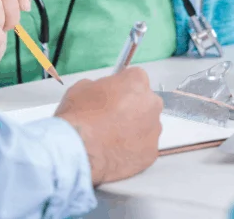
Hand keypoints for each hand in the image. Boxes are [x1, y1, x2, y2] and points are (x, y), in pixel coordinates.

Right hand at [56, 68, 162, 184]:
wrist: (79, 151)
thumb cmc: (79, 115)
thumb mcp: (82, 87)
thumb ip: (100, 87)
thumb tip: (103, 95)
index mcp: (137, 81)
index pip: (134, 79)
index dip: (122, 89)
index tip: (112, 98)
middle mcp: (152, 103)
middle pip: (145, 103)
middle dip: (132, 109)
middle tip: (113, 120)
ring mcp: (154, 130)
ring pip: (147, 127)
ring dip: (134, 131)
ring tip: (113, 141)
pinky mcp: (150, 154)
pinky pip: (143, 149)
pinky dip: (133, 151)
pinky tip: (116, 154)